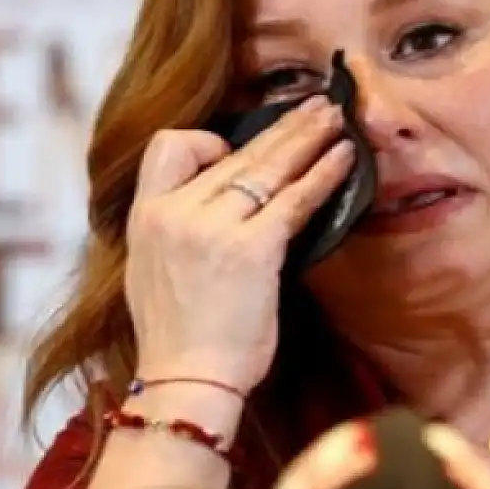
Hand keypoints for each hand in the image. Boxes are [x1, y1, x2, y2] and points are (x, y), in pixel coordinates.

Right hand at [123, 94, 355, 393]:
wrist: (183, 383)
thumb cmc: (176, 338)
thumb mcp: (151, 271)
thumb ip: (176, 231)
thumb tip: (218, 208)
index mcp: (145, 216)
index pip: (169, 147)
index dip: (207, 142)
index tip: (235, 152)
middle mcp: (174, 213)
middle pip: (233, 150)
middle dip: (282, 125)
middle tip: (316, 106)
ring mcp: (211, 228)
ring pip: (266, 165)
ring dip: (308, 136)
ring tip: (336, 118)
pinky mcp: (251, 249)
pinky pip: (293, 199)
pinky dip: (323, 175)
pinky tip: (344, 160)